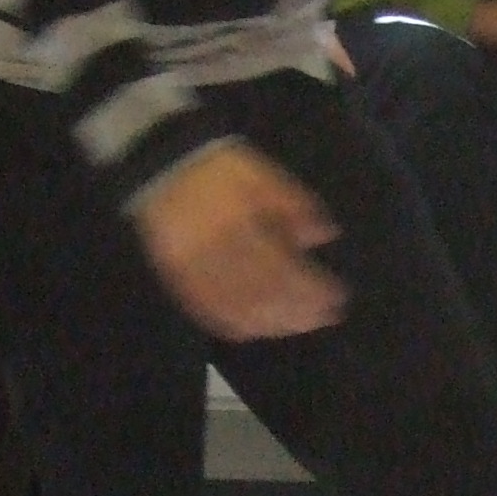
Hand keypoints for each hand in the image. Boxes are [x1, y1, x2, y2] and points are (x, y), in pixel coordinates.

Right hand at [134, 141, 344, 340]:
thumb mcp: (259, 173)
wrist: (158, 166)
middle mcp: (215, 253)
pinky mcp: (177, 282)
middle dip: (300, 311)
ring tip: (300, 325)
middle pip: (265, 294)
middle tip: (326, 317)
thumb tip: (325, 235)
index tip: (338, 296)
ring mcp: (193, 272)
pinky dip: (238, 326)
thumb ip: (294, 203)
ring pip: (239, 310)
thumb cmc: (217, 170)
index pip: (285, 267)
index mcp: (238, 222)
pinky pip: (209, 313)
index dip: (314, 288)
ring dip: (274, 323)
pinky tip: (259, 328)